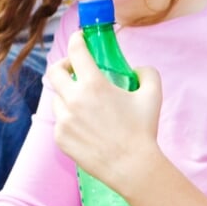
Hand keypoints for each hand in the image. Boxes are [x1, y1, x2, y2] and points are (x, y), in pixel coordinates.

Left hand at [43, 37, 165, 197]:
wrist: (132, 167)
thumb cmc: (143, 130)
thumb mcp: (152, 95)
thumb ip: (147, 73)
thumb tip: (137, 68)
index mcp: (93, 85)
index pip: (76, 51)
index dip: (77, 40)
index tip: (79, 39)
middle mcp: (73, 100)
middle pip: (54, 72)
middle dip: (63, 65)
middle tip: (74, 70)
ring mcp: (63, 120)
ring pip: (57, 99)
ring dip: (68, 96)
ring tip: (85, 104)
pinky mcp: (60, 138)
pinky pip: (60, 121)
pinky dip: (69, 119)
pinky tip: (85, 126)